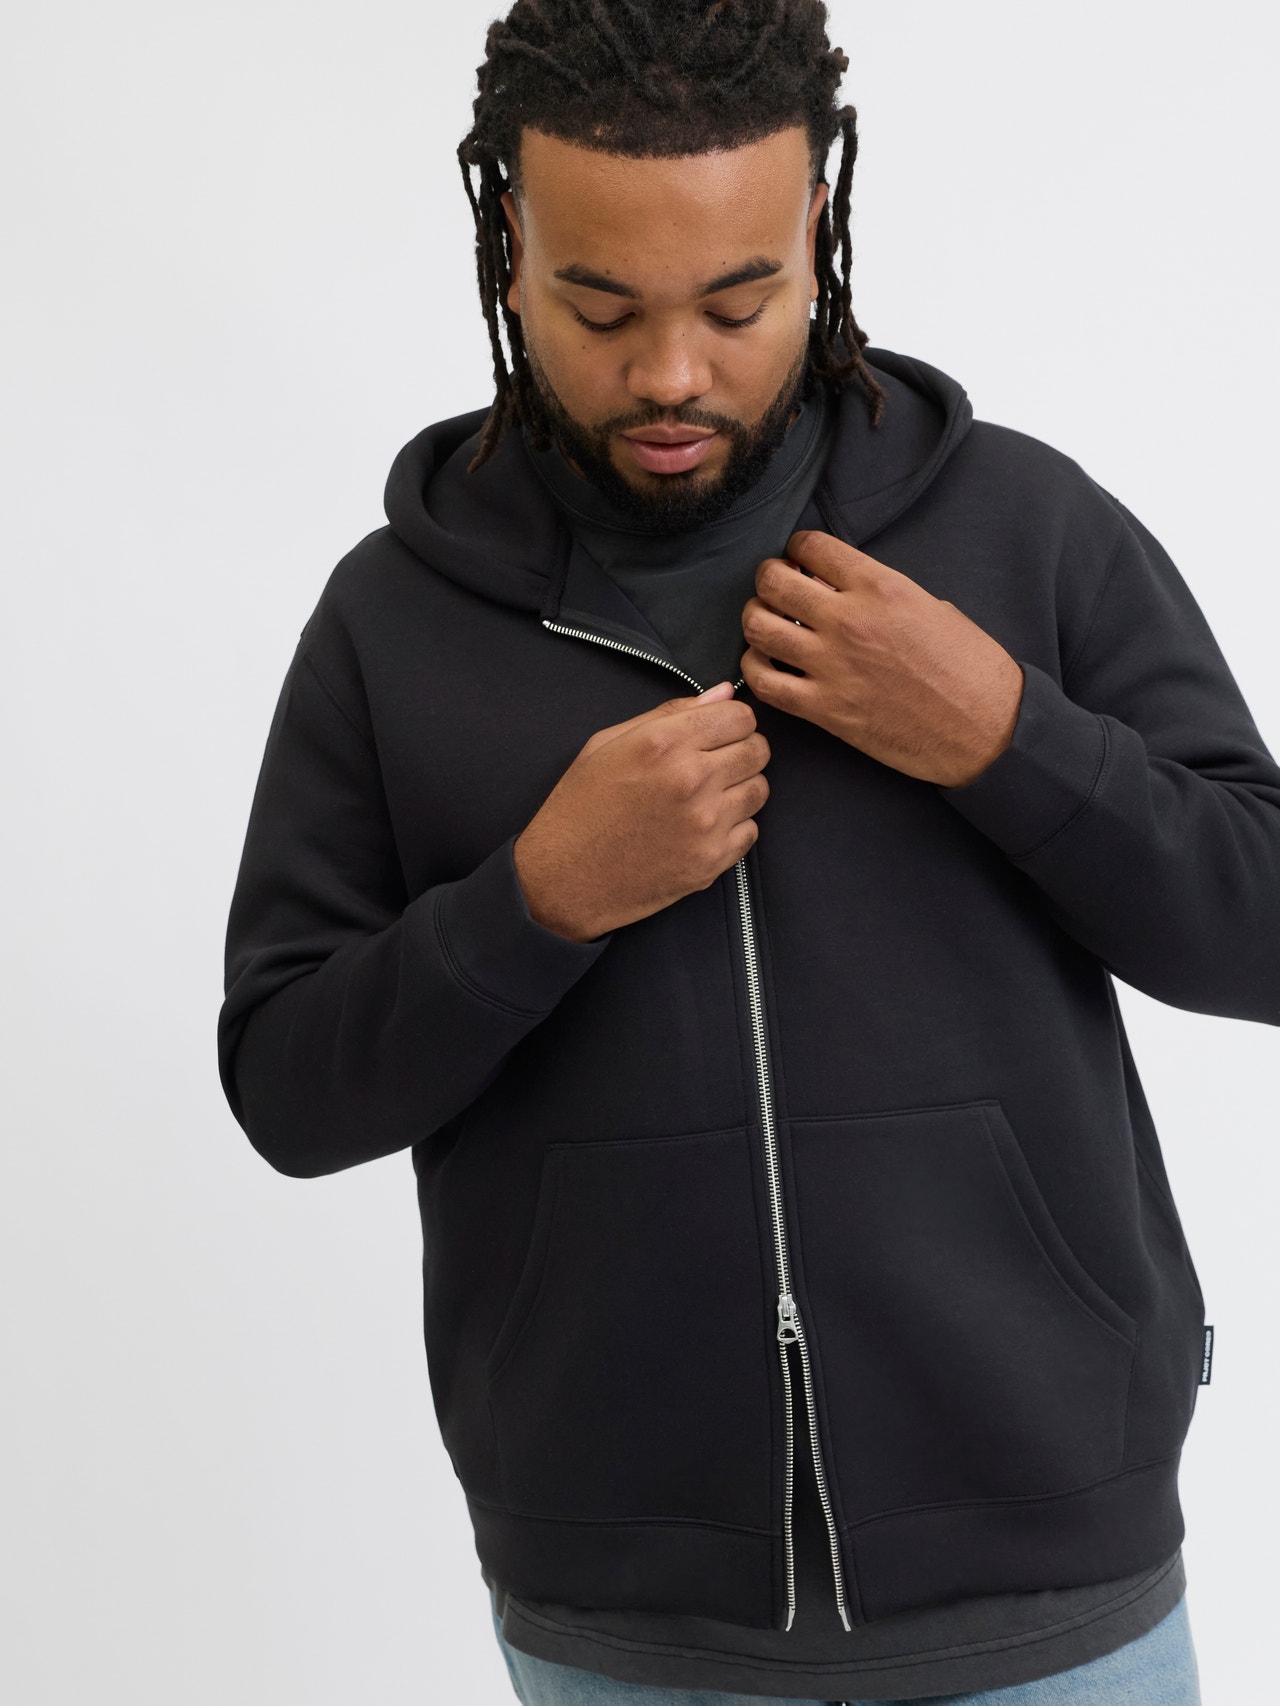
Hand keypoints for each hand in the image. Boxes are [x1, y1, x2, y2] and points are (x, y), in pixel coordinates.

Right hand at [513, 683, 770, 941]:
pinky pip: (751, 830)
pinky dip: (734, 827)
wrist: (563, 879)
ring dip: (740, 788)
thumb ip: (670, 713)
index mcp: (664, 742)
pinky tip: (702, 828)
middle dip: (741, 750)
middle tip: (715, 764)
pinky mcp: (712, 860)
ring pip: (760, 789)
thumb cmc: (580, 807)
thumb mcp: (607, 744)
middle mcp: (692, 778)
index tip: (718, 732)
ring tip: (707, 797)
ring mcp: (706, 823)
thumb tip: (724, 692)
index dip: (732, 720)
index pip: (740, 715)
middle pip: (758, 749)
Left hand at [738, 530, 1024, 787]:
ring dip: (755, 620)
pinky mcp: (825, 710)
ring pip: (757, 626)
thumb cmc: (969, 667)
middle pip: (773, 581)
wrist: (985, 729)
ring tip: (767, 625)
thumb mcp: (931, 606)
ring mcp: (832, 666)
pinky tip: (765, 665)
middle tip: (776, 590)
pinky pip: (763, 682)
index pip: (811, 545)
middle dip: (768, 579)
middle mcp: (849, 620)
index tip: (800, 561)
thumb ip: (881, 592)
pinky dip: (754, 669)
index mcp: (881, 586)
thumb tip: (842, 588)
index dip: (797, 549)